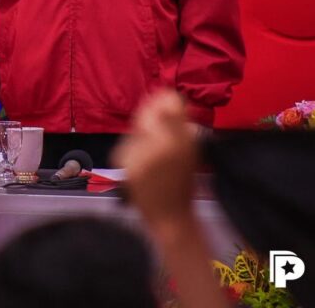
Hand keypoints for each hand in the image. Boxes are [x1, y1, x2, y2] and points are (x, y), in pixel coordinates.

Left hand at [112, 89, 199, 231]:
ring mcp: (138, 151)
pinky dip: (135, 144)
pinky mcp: (123, 161)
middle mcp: (158, 142)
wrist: (169, 218)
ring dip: (144, 128)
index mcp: (181, 140)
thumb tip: (170, 96)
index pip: (169, 101)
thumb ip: (182, 124)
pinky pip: (128, 141)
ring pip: (137, 124)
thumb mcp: (191, 151)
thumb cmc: (184, 184)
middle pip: (148, 109)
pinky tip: (142, 156)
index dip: (168, 98)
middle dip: (153, 110)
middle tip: (159, 119)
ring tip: (152, 145)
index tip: (170, 101)